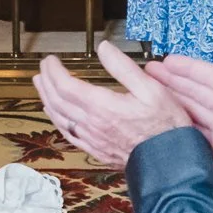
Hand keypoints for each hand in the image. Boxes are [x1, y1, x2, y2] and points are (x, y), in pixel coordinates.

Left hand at [33, 41, 192, 167]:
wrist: (171, 165)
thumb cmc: (166, 127)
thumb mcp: (151, 89)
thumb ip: (124, 67)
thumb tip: (104, 48)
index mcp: (102, 106)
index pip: (65, 85)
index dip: (54, 71)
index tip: (50, 59)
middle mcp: (92, 124)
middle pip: (58, 100)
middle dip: (46, 82)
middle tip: (43, 68)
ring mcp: (92, 139)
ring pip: (59, 117)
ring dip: (47, 99)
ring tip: (41, 85)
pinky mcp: (96, 151)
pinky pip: (68, 134)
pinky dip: (57, 120)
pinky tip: (55, 114)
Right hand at [143, 52, 212, 185]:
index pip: (209, 79)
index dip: (188, 69)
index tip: (167, 62)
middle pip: (195, 93)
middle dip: (172, 81)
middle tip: (150, 73)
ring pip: (188, 112)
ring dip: (170, 100)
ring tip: (150, 91)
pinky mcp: (211, 154)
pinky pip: (189, 134)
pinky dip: (175, 125)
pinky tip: (160, 119)